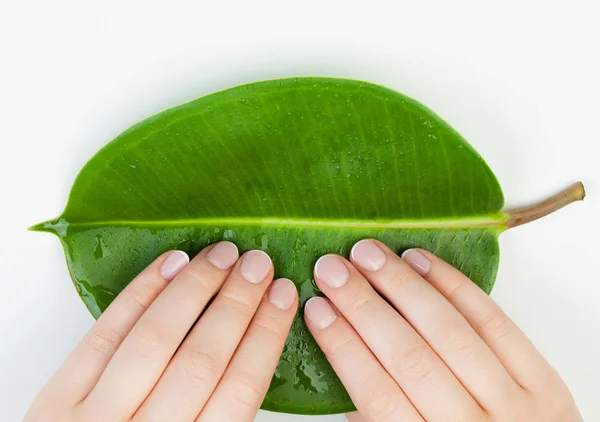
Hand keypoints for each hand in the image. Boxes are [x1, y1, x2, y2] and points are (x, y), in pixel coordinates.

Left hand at [25, 242, 297, 421]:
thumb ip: (224, 417)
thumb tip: (257, 348)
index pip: (241, 388)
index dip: (266, 335)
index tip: (284, 295)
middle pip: (202, 358)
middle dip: (237, 303)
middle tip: (260, 264)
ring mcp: (93, 417)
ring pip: (155, 339)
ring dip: (194, 288)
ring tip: (222, 255)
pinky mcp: (56, 398)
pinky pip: (104, 334)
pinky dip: (139, 293)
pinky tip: (170, 263)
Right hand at [305, 240, 580, 421]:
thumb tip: (345, 365)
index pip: (378, 394)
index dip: (343, 346)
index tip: (316, 309)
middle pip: (410, 356)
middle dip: (363, 306)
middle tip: (331, 269)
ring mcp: (517, 405)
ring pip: (450, 332)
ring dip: (403, 285)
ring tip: (368, 254)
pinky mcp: (545, 381)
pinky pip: (495, 322)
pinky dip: (455, 286)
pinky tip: (421, 260)